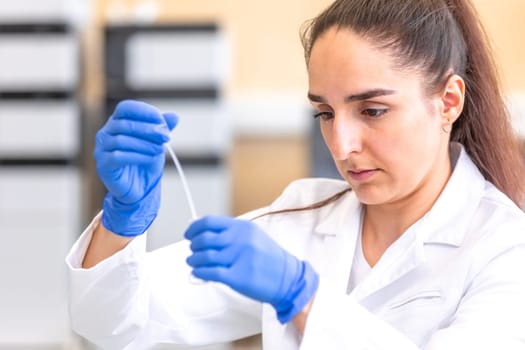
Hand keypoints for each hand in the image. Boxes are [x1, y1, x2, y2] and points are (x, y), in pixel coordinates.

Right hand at [94, 100, 177, 236]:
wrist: (138, 188)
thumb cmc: (144, 161)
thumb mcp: (156, 142)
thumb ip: (163, 128)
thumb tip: (175, 116)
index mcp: (116, 122)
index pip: (126, 108)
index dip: (144, 111)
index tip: (163, 120)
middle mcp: (105, 133)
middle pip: (125, 124)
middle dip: (149, 129)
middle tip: (166, 137)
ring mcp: (101, 149)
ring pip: (122, 140)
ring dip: (145, 144)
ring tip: (160, 149)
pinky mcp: (103, 165)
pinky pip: (118, 157)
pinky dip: (137, 156)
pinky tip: (151, 158)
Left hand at [184, 215, 318, 322]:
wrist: (288, 278)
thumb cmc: (269, 259)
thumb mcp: (253, 237)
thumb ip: (231, 233)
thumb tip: (204, 233)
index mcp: (243, 227)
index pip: (209, 222)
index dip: (194, 228)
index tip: (189, 234)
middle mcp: (240, 240)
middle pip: (204, 239)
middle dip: (193, 245)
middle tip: (193, 250)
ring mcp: (239, 258)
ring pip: (204, 257)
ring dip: (194, 260)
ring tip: (193, 263)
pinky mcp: (238, 276)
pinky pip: (210, 272)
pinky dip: (199, 273)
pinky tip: (198, 273)